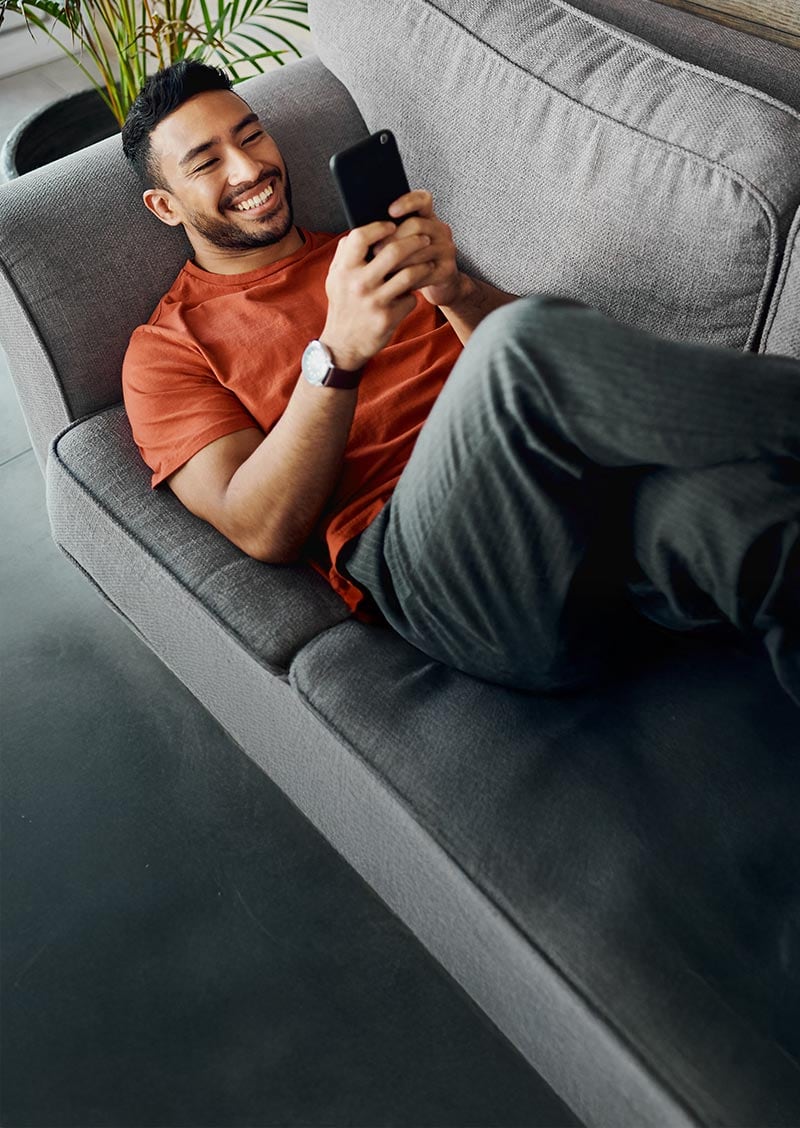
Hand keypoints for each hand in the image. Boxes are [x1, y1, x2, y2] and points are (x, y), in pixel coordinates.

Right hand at [321, 220, 436, 370]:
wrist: (343, 345)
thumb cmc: (343, 305)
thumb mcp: (335, 278)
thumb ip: (345, 255)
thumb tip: (362, 231)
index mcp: (344, 270)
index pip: (361, 236)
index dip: (379, 227)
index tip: (392, 225)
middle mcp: (358, 284)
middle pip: (393, 251)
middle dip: (414, 241)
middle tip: (424, 238)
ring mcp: (374, 302)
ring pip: (409, 274)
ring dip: (424, 266)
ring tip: (428, 263)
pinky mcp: (387, 318)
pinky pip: (410, 298)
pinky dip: (414, 295)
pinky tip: (413, 294)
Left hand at [376, 189, 463, 308]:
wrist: (439, 286)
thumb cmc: (412, 263)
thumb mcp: (404, 244)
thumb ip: (391, 233)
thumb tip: (361, 229)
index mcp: (428, 218)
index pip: (422, 200)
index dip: (407, 202)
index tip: (390, 211)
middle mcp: (440, 230)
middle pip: (417, 225)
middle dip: (393, 238)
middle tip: (374, 251)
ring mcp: (446, 249)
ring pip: (420, 251)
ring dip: (398, 262)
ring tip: (381, 270)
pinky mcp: (447, 270)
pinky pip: (426, 272)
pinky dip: (409, 279)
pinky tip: (396, 284)